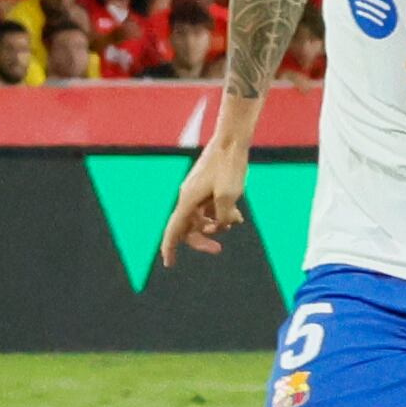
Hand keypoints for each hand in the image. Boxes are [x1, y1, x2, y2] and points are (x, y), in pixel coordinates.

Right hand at [158, 139, 248, 268]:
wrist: (231, 142)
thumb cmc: (229, 167)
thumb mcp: (229, 197)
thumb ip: (223, 218)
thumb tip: (222, 225)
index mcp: (188, 200)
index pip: (174, 230)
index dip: (170, 248)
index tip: (169, 264)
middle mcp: (188, 197)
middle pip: (187, 227)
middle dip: (201, 239)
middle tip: (218, 249)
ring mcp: (196, 192)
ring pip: (200, 218)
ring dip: (215, 225)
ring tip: (235, 222)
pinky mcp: (205, 187)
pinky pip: (208, 208)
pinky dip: (219, 215)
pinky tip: (236, 215)